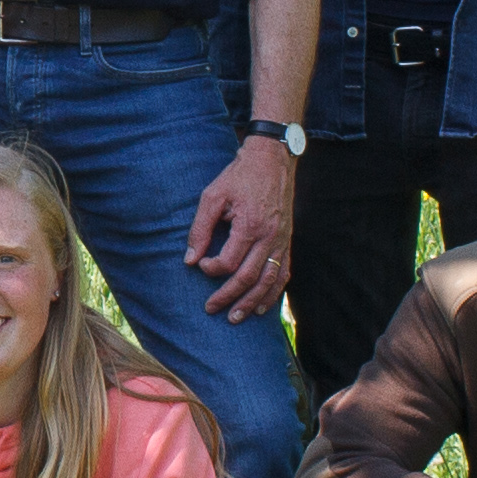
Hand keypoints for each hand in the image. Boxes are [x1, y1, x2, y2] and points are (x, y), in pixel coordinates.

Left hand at [185, 135, 295, 320]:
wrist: (272, 160)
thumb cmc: (239, 176)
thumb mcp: (213, 195)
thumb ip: (200, 228)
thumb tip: (189, 259)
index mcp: (250, 226)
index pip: (229, 262)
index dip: (212, 269)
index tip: (200, 266)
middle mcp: (269, 238)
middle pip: (249, 278)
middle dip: (228, 297)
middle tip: (211, 309)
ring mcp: (282, 241)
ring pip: (268, 281)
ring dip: (251, 302)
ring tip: (236, 318)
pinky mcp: (287, 241)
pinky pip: (283, 273)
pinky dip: (273, 292)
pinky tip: (261, 306)